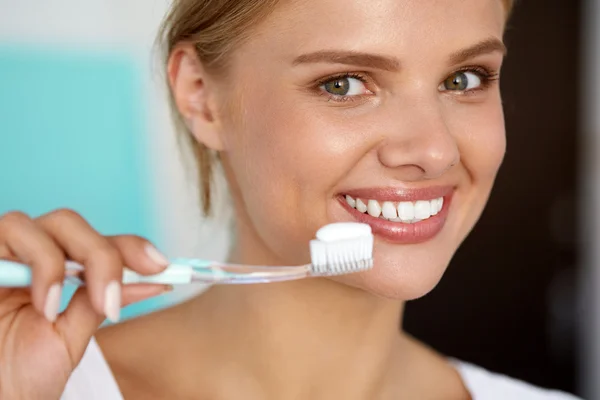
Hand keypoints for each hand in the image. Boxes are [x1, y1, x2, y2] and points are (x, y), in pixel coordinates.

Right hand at [0, 209, 170, 398]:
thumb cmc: (21, 373)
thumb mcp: (70, 335)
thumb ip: (100, 301)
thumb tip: (151, 280)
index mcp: (52, 270)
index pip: (96, 241)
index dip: (131, 246)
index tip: (162, 267)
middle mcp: (28, 255)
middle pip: (72, 223)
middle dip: (105, 255)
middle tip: (115, 298)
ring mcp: (6, 255)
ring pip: (49, 223)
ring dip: (72, 262)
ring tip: (71, 308)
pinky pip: (14, 234)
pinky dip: (42, 267)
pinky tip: (45, 306)